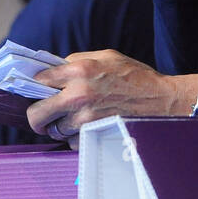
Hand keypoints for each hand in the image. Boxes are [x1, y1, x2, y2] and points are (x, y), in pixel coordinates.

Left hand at [28, 50, 197, 148]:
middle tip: (42, 114)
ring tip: (75, 118)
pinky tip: (89, 127)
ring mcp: (85, 119)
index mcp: (79, 70)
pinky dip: (76, 137)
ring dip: (60, 126)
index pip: (39, 79)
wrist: (161, 100)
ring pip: (54, 130)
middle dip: (36, 115)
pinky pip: (72, 142)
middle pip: (36, 113)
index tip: (38, 89)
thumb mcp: (106, 56)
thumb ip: (77, 61)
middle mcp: (78, 95)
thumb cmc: (135, 77)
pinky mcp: (94, 137)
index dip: (36, 85)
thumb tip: (53, 70)